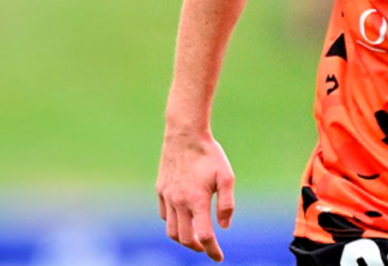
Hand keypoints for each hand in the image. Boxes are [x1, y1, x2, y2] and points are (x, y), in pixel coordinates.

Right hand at [157, 131, 234, 261]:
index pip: (204, 236)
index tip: (219, 258)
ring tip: (195, 238)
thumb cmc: (209, 155)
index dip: (212, 250)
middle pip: (185, 238)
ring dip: (184, 239)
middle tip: (208, 248)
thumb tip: (224, 226)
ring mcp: (168, 197)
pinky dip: (174, 224)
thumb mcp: (226, 176)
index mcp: (197, 201)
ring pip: (172, 230)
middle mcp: (180, 202)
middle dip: (198, 248)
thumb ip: (226, 204)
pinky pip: (165, 216)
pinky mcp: (161, 191)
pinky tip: (183, 220)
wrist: (185, 135)